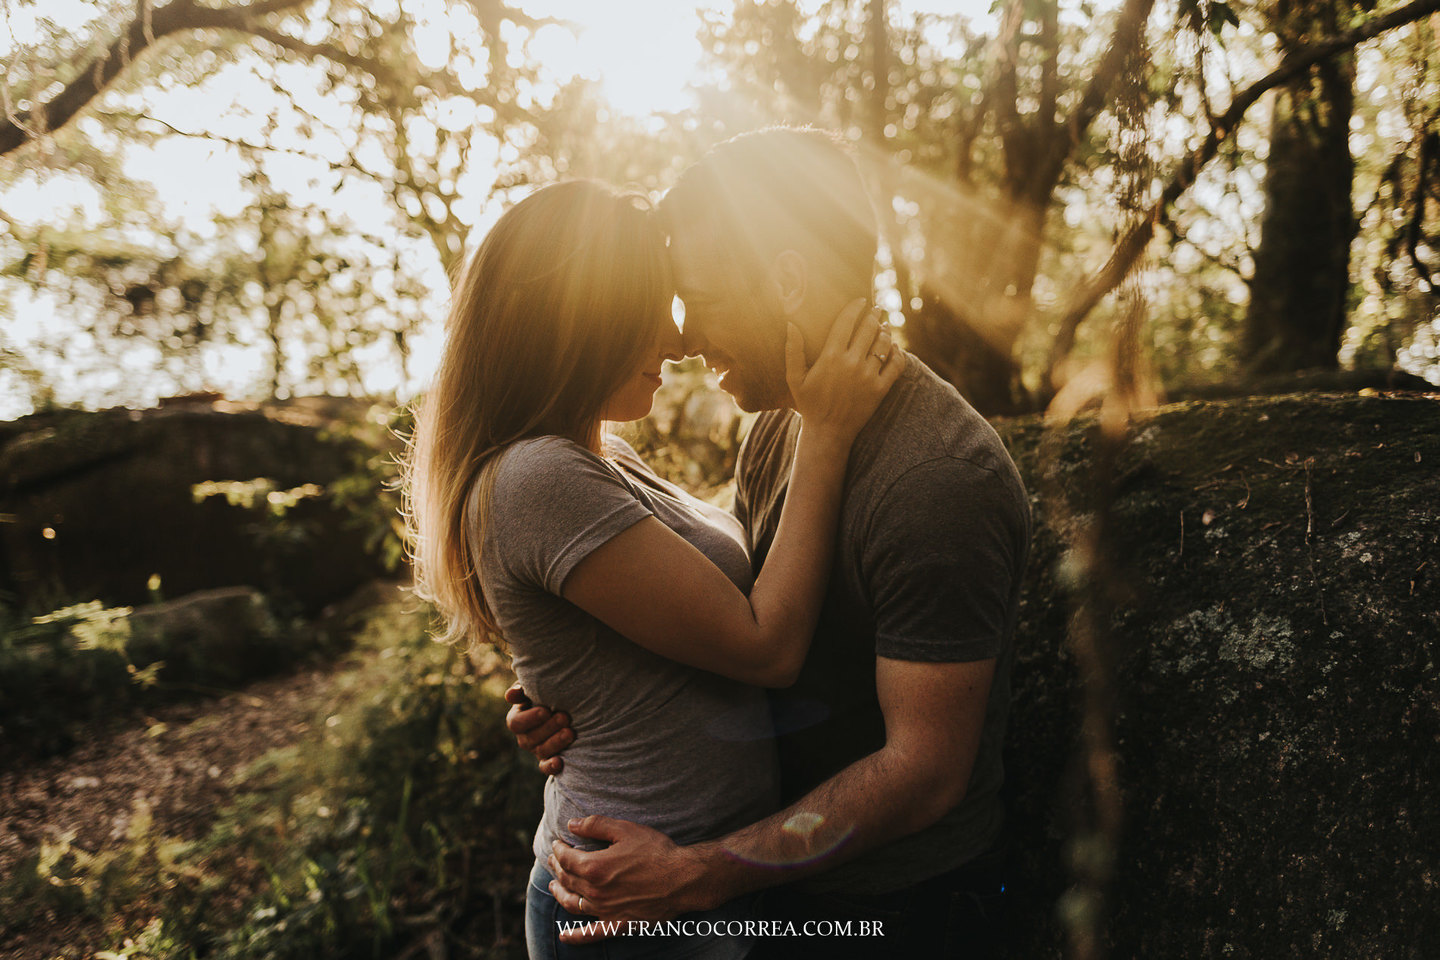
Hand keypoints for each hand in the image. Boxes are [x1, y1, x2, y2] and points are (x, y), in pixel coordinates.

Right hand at [503, 682, 572, 775]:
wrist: (567, 708)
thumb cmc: (547, 694)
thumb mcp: (534, 689)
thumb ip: (522, 690)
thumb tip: (512, 695)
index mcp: (517, 719)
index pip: (516, 723)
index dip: (530, 719)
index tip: (546, 711)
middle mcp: (524, 737)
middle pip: (530, 738)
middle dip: (549, 728)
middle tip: (565, 717)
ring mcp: (536, 750)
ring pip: (541, 751)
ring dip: (556, 743)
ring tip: (570, 733)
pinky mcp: (548, 760)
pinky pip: (545, 767)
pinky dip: (551, 766)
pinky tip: (561, 762)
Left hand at [546, 815, 711, 943]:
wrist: (683, 880)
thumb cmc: (657, 852)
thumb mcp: (626, 830)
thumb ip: (596, 825)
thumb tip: (571, 825)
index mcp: (594, 867)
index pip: (565, 857)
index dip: (558, 848)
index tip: (558, 842)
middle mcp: (595, 892)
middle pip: (566, 879)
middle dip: (557, 866)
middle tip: (553, 858)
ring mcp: (605, 910)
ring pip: (572, 903)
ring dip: (559, 893)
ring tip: (553, 886)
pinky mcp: (617, 924)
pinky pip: (591, 934)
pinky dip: (575, 937)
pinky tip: (564, 937)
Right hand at [785, 299, 901, 445]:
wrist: (828, 432)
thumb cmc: (809, 404)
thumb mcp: (794, 378)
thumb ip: (793, 350)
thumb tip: (790, 324)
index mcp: (830, 357)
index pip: (846, 322)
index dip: (856, 307)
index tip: (861, 300)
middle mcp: (851, 363)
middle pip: (869, 329)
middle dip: (874, 315)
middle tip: (876, 309)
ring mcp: (867, 376)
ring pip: (883, 344)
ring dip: (886, 332)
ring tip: (884, 327)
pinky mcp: (880, 389)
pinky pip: (896, 365)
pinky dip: (897, 353)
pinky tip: (894, 348)